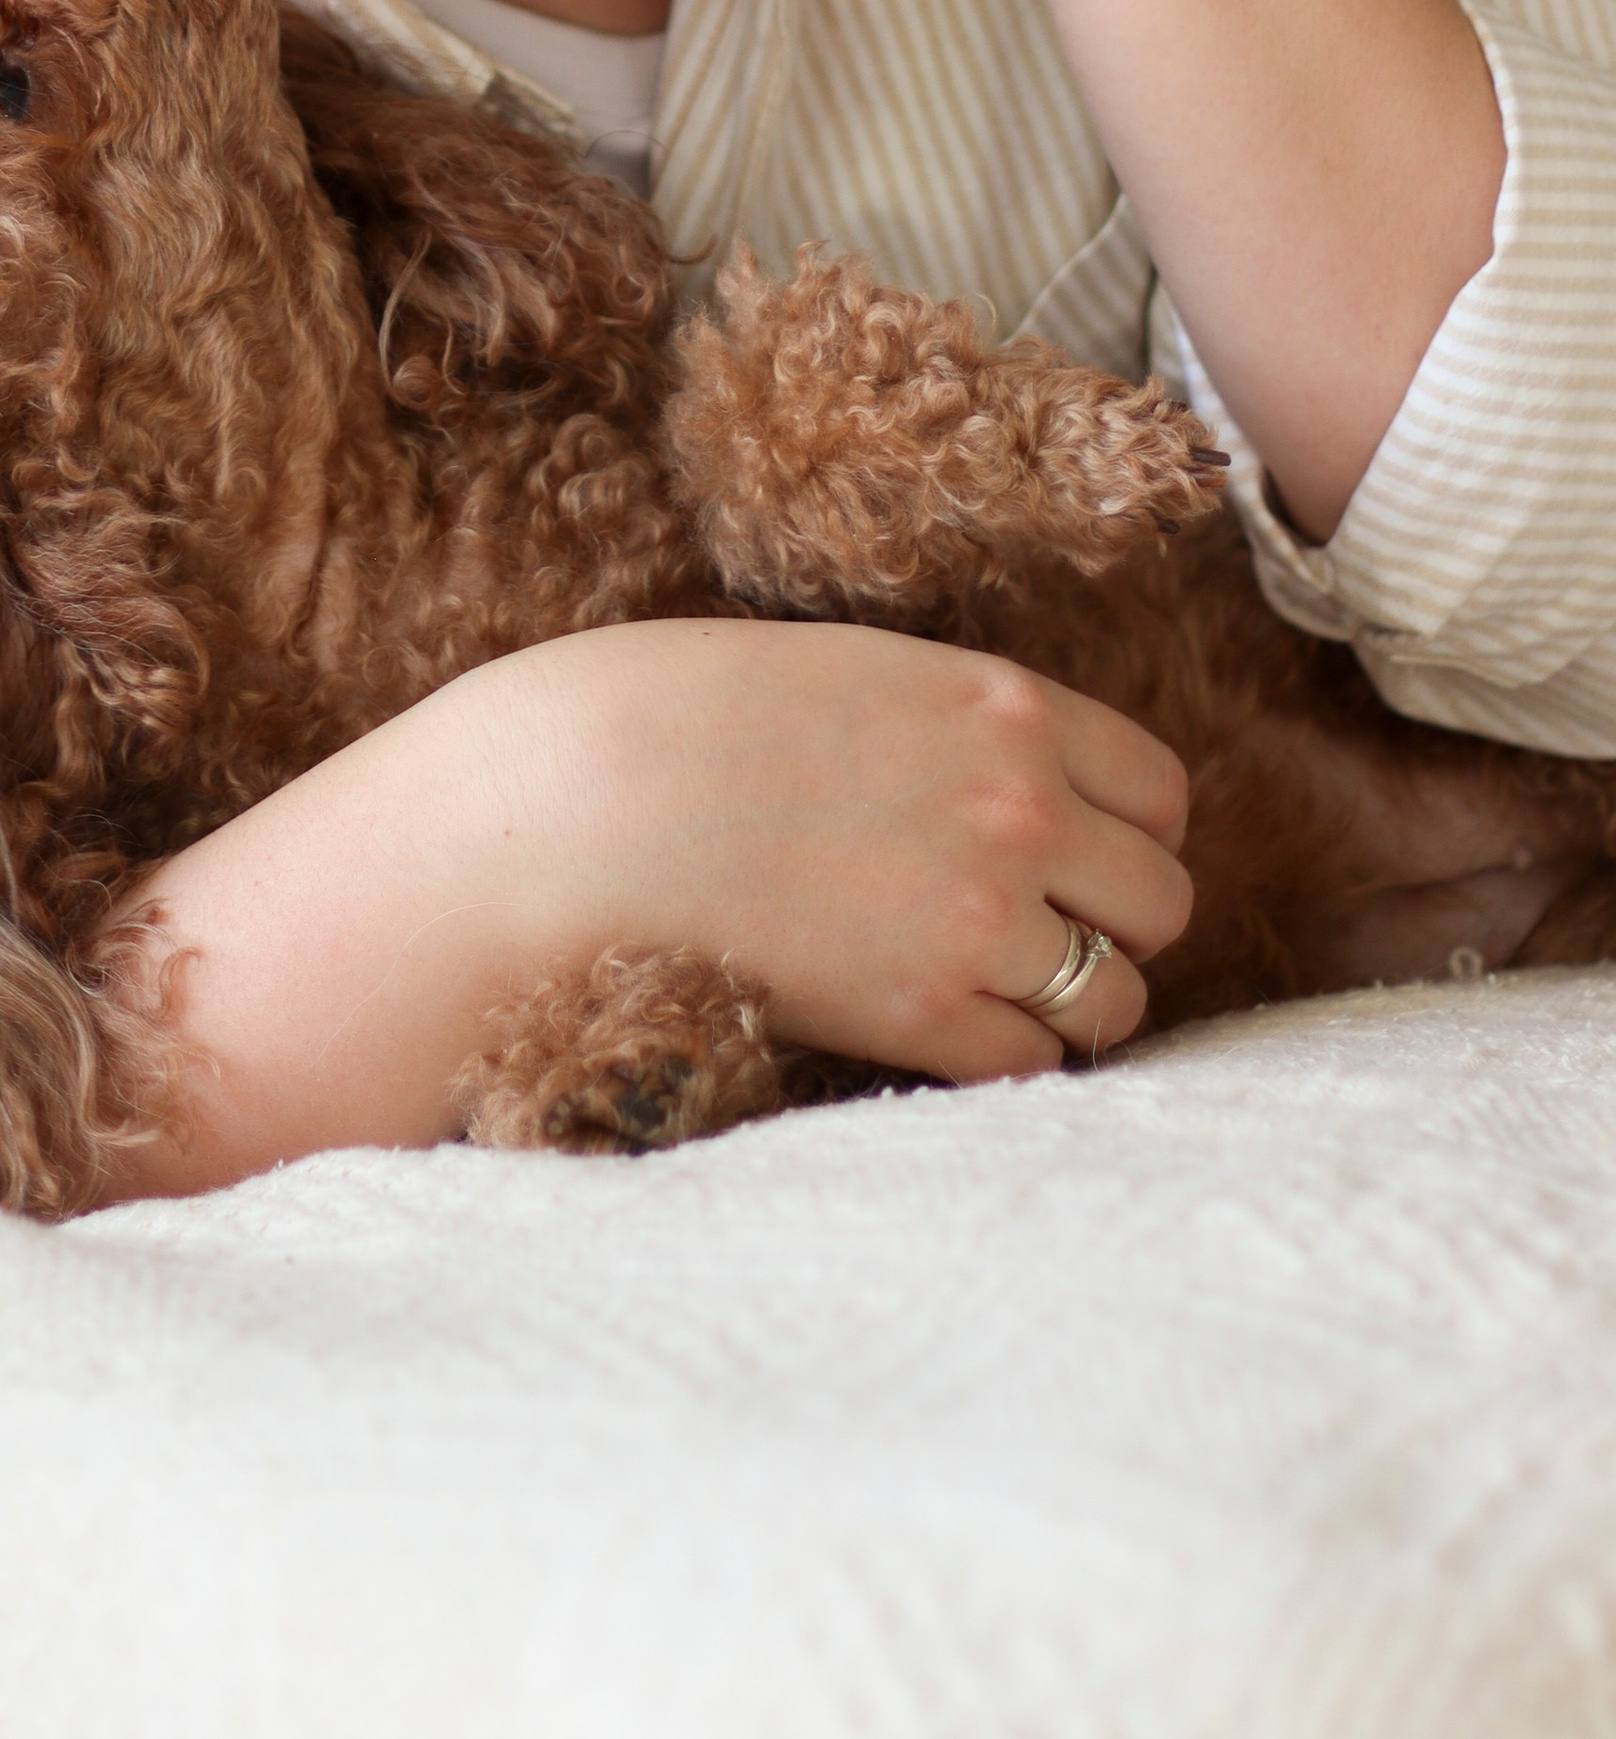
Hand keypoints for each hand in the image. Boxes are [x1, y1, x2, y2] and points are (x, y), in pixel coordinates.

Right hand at [543, 616, 1189, 1082]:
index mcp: (1004, 703)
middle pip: (1161, 902)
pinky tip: (925, 1025)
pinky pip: (1028, 1066)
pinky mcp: (922, 1014)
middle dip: (1106, 922)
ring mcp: (980, 916)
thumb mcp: (845, 672)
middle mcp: (1021, 807)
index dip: (1119, 832)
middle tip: (1026, 930)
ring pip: (1115, 998)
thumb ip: (948, 726)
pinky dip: (995, 1059)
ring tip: (979, 990)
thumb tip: (999, 778)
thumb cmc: (677, 715)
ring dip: (1063, 1003)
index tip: (1067, 853)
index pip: (1160, 794)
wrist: (576, 802)